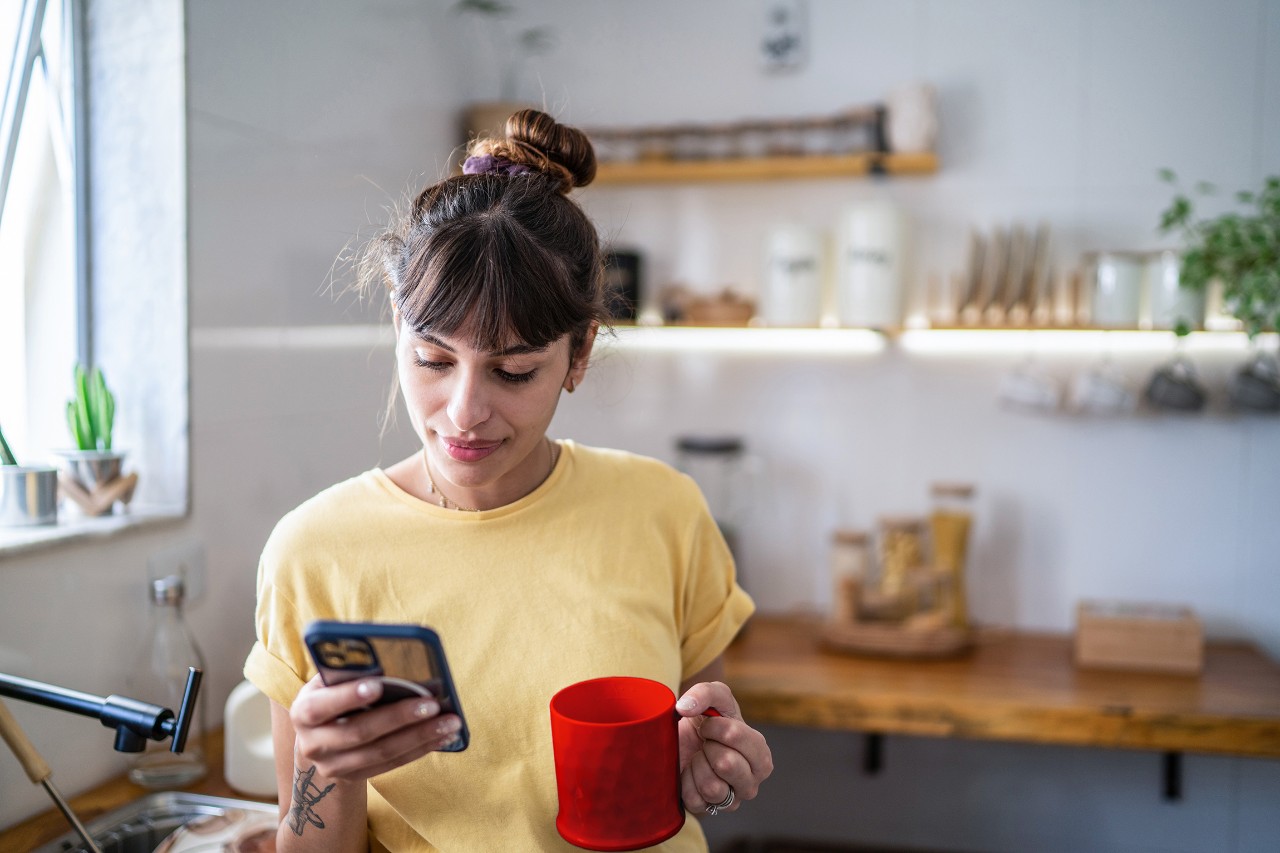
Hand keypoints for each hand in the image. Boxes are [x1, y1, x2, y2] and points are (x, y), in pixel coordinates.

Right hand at [289, 674, 463, 781]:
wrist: (317, 741)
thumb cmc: (330, 697)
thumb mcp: (328, 683)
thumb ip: (349, 672)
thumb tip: (388, 659)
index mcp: (303, 713)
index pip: (322, 706)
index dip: (347, 696)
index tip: (377, 685)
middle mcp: (314, 744)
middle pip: (360, 732)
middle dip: (399, 717)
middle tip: (433, 703)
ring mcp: (334, 766)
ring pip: (382, 752)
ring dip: (420, 736)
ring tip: (450, 721)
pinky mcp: (355, 778)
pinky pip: (392, 764)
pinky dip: (421, 749)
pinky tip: (443, 736)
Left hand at [674, 681, 772, 814]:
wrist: (684, 742)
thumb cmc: (706, 720)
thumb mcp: (714, 696)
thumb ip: (705, 692)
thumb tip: (684, 707)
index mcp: (761, 755)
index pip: (734, 735)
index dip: (713, 725)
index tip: (709, 725)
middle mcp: (752, 783)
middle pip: (726, 763)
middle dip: (707, 747)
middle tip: (705, 744)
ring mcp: (732, 801)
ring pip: (711, 786)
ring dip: (697, 765)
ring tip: (699, 758)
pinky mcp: (709, 811)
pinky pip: (695, 799)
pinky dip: (686, 782)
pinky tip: (690, 773)